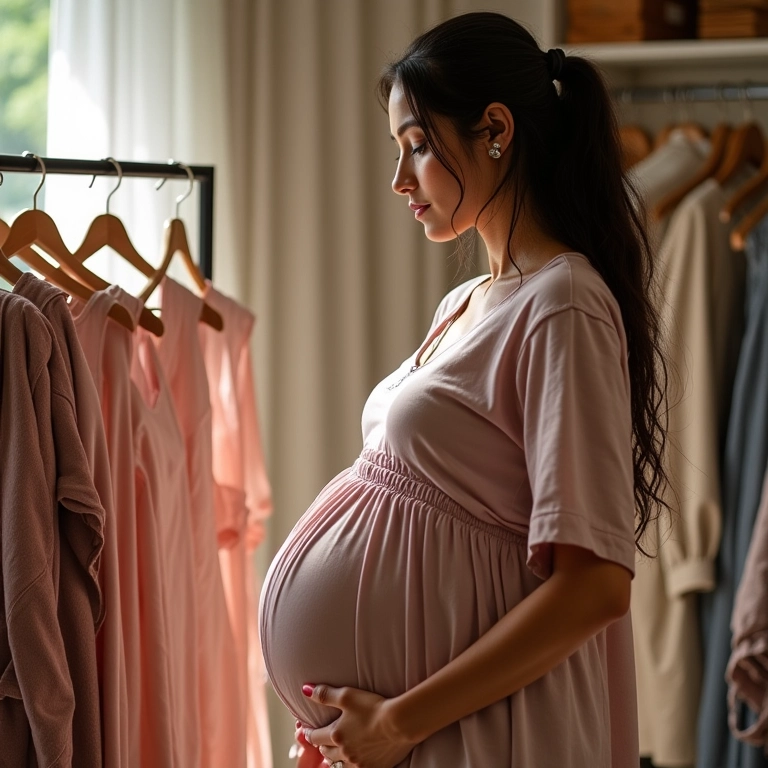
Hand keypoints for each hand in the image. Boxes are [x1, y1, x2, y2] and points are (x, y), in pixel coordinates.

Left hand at [297, 683, 417, 767]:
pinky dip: (352, 764)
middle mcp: (344, 752)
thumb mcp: (347, 696)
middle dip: (322, 744)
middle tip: (322, 739)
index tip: (305, 730)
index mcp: (336, 735)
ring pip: (339, 764)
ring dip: (335, 757)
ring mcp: (358, 762)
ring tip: (337, 751)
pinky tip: (355, 759)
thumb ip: (325, 694)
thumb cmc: (374, 707)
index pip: (314, 737)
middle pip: (326, 752)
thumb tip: (305, 690)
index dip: (308, 733)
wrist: (400, 723)